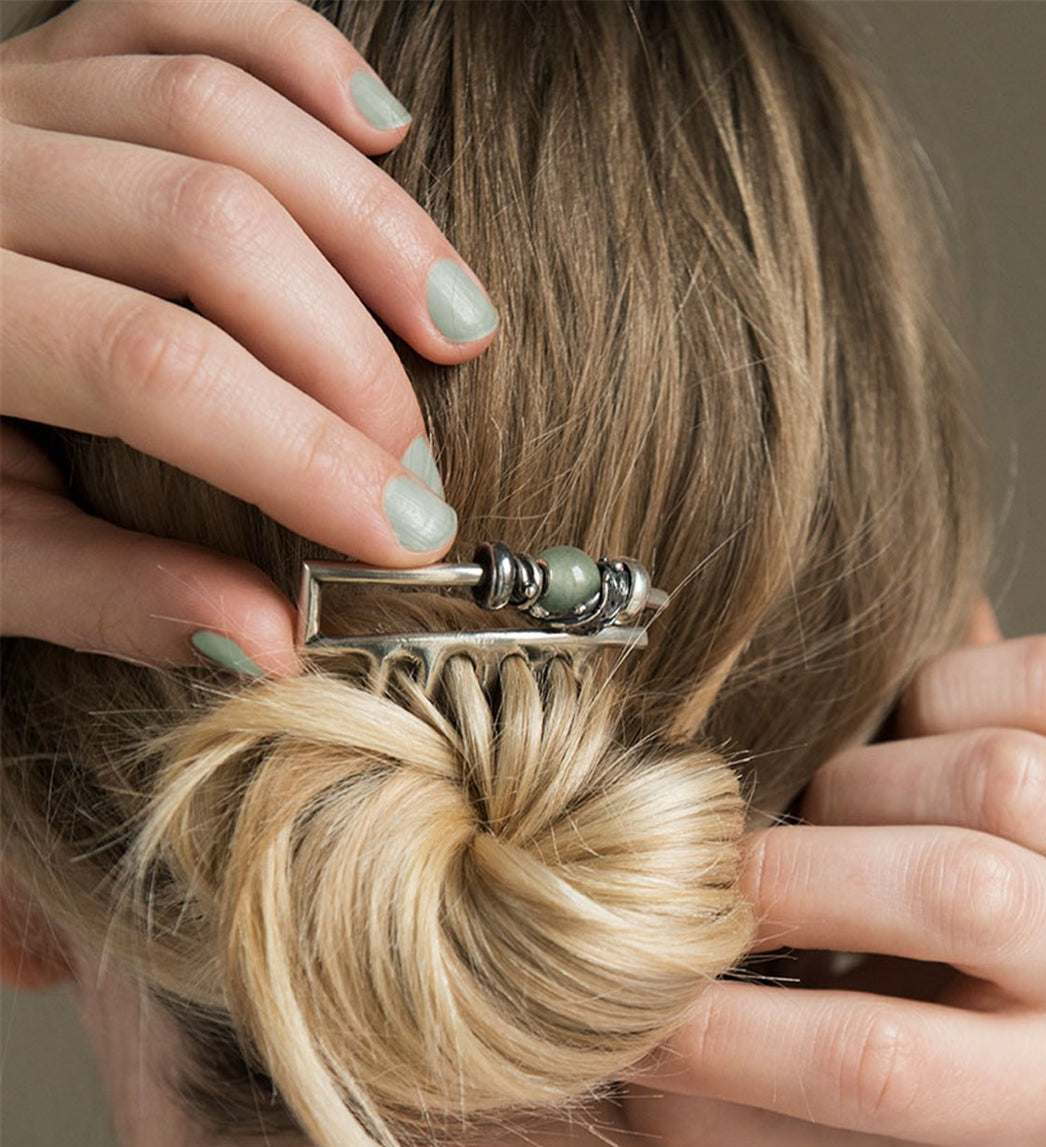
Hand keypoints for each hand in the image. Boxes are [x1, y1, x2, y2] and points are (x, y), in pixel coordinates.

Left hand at [1, 0, 496, 675]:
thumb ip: (108, 593)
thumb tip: (270, 642)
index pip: (154, 366)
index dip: (304, 454)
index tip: (410, 537)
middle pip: (212, 225)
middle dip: (350, 359)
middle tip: (421, 467)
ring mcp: (13, 89)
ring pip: (221, 108)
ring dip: (370, 221)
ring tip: (460, 325)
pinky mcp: (56, 53)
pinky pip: (191, 12)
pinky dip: (303, 59)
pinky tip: (383, 133)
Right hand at [624, 605, 1045, 1146]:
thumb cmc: (971, 1048)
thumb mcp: (883, 1123)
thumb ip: (758, 1104)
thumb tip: (622, 1064)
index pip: (883, 1068)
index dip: (737, 1035)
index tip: (637, 1011)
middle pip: (960, 895)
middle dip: (797, 874)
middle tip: (708, 878)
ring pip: (997, 777)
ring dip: (868, 783)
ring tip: (825, 812)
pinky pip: (1038, 680)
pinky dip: (944, 688)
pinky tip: (905, 735)